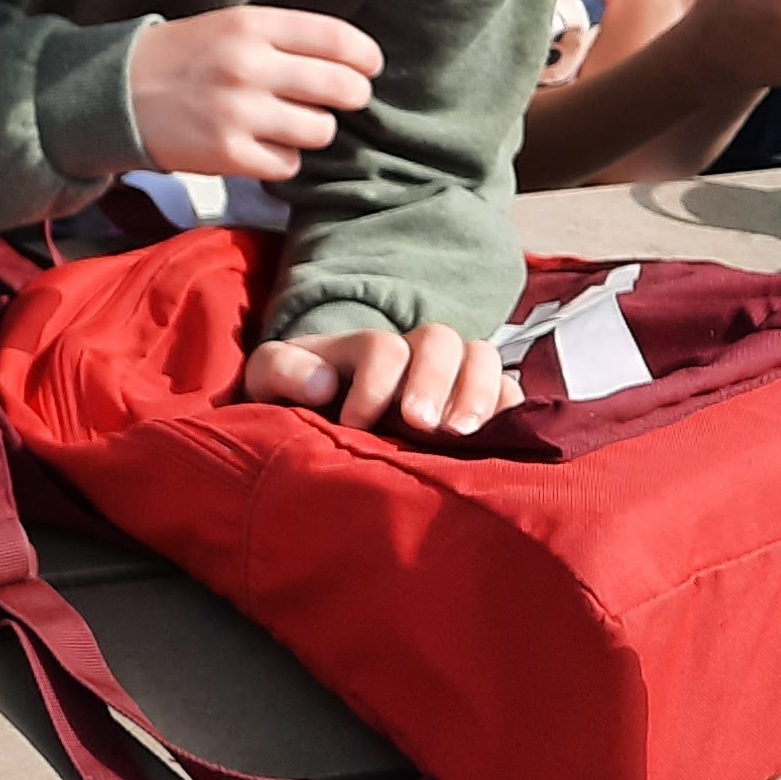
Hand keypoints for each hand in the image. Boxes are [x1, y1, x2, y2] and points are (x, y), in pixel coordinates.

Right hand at [129, 7, 380, 182]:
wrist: (116, 92)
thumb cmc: (184, 57)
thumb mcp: (231, 25)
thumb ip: (286, 38)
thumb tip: (351, 62)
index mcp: (252, 26)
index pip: (336, 39)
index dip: (365, 56)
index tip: (369, 66)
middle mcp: (248, 66)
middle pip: (340, 88)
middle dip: (352, 96)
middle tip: (343, 98)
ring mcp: (238, 113)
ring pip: (320, 130)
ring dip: (313, 129)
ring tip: (289, 122)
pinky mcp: (228, 154)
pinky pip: (288, 164)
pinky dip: (282, 158)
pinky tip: (263, 145)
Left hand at [242, 322, 517, 438]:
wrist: (316, 422)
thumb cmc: (292, 401)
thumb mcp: (270, 381)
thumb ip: (282, 371)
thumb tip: (324, 384)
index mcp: (361, 346)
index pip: (382, 347)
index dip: (373, 384)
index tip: (354, 425)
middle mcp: (412, 353)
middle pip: (440, 339)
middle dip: (432, 379)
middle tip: (420, 423)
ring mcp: (448, 376)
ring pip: (481, 357)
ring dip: (477, 391)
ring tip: (461, 434)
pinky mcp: (474, 405)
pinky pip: (508, 393)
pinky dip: (510, 410)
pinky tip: (499, 440)